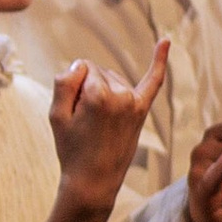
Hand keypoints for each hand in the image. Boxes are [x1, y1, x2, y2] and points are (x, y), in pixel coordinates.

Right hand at [48, 44, 168, 214]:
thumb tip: (81, 65)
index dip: (72, 86)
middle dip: (86, 88)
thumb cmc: (71, 149)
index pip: (82, 67)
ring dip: (102, 89)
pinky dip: (159, 60)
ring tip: (97, 121)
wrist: (93, 181)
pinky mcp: (141, 110)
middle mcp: (121, 95)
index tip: (72, 111)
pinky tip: (165, 40)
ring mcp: (134, 102)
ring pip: (112, 77)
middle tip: (83, 122)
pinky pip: (153, 80)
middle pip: (98, 71)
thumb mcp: (55, 115)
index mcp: (98, 94)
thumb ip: (64, 82)